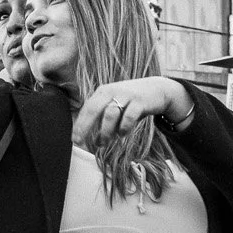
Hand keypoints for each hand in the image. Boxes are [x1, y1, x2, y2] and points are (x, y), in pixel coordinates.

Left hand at [71, 77, 191, 147]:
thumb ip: (102, 117)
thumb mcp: (114, 104)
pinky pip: (129, 116)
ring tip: (104, 142)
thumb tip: (90, 138)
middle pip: (93, 109)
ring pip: (110, 114)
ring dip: (105, 131)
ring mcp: (126, 95)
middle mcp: (112, 91)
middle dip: (85, 127)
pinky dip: (123, 127)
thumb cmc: (132, 101)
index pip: (87, 108)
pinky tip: (122, 134)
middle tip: (80, 142)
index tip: (74, 139)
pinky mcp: (140, 101)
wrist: (157, 89)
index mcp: (103, 92)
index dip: (79, 124)